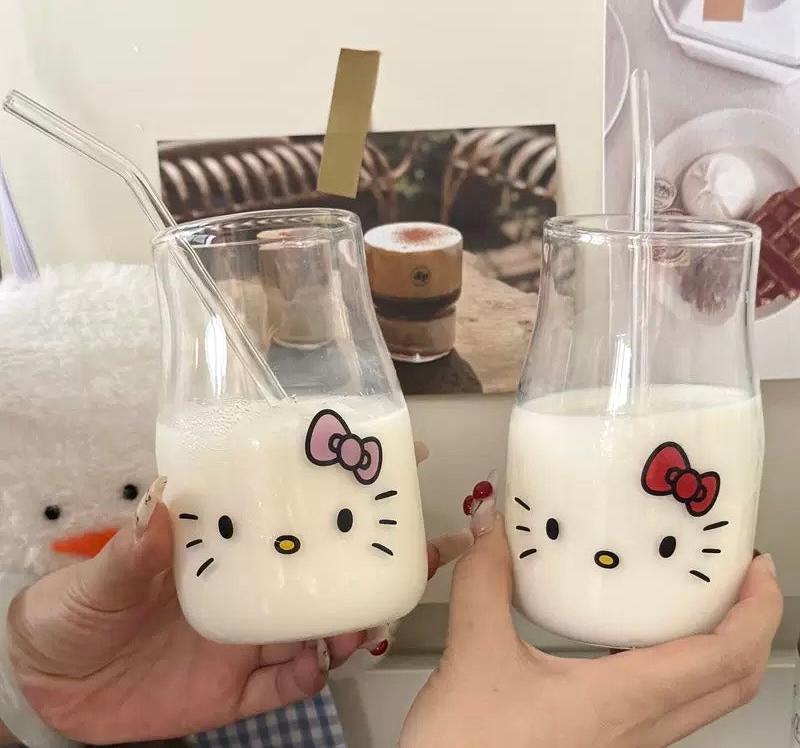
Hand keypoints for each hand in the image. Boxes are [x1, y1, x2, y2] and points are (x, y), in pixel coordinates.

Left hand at [6, 443, 467, 743]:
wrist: (53, 690)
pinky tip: (320, 667)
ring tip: (362, 622)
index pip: (281, 511)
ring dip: (346, 624)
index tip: (377, 463)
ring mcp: (242, 639)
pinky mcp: (234, 689)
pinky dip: (308, 678)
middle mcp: (242, 587)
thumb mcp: (98, 578)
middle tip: (401, 554)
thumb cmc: (74, 612)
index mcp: (219, 548)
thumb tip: (159, 502)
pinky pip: (284, 685)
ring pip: (312, 628)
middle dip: (360, 561)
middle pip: (315, 570)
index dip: (328, 488)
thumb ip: (131, 550)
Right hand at [400, 485, 782, 747]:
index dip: (756, 610)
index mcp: (623, 702)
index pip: (725, 659)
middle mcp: (639, 730)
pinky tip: (629, 639)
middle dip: (749, 625)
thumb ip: (485, 581)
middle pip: (731, 684)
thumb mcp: (474, 653)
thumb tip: (493, 525)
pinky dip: (676, 667)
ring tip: (691, 597)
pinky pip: (666, 708)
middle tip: (738, 575)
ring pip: (702, 699)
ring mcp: (626, 745)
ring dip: (716, 648)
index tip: (758, 566)